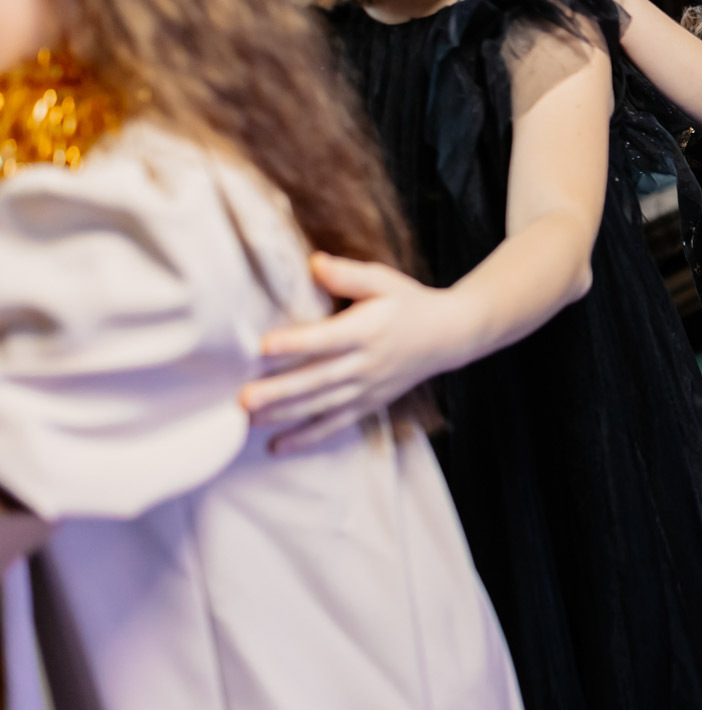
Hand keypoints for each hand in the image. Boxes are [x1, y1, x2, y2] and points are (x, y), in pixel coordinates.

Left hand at [246, 254, 470, 453]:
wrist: (449, 335)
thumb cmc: (409, 303)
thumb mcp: (385, 281)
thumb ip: (349, 274)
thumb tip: (314, 263)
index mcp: (368, 330)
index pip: (328, 339)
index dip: (297, 343)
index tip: (264, 346)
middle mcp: (366, 363)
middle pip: (318, 378)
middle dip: (280, 390)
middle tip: (245, 398)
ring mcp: (368, 388)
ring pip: (321, 405)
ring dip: (284, 414)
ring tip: (247, 420)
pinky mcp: (368, 403)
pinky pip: (336, 424)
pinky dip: (307, 437)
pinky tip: (277, 446)